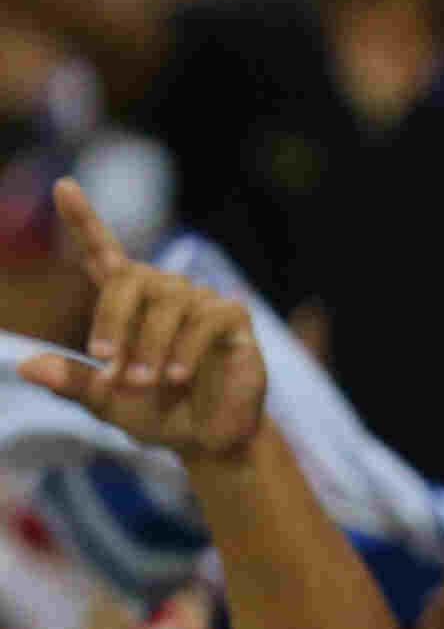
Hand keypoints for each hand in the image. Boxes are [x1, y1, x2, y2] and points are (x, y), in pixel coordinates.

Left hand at [14, 184, 267, 460]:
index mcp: (128, 306)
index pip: (103, 253)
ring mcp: (201, 303)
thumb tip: (25, 367)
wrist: (211, 442)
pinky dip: (184, 348)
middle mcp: (164, 295)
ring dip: (149, 343)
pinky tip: (175, 376)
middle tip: (106, 363)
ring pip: (168, 301)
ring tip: (146, 382)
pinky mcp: (233, 320)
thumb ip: (73, 383)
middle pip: (130, 276)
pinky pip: (205, 318)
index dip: (84, 220)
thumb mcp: (108, 403)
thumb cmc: (159, 415)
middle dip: (111, 317)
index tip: (63, 186)